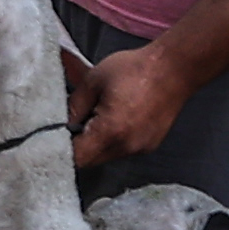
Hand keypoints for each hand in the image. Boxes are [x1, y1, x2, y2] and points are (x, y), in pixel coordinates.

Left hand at [69, 41, 184, 168]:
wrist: (175, 68)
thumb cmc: (135, 69)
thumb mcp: (94, 80)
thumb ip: (74, 106)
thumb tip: (60, 123)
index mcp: (110, 131)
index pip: (76, 158)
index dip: (60, 150)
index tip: (53, 137)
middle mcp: (126, 147)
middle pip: (90, 161)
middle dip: (78, 146)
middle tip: (73, 123)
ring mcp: (140, 149)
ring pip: (106, 156)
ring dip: (96, 143)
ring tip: (97, 116)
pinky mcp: (149, 145)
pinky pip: (122, 150)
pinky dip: (113, 140)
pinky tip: (116, 117)